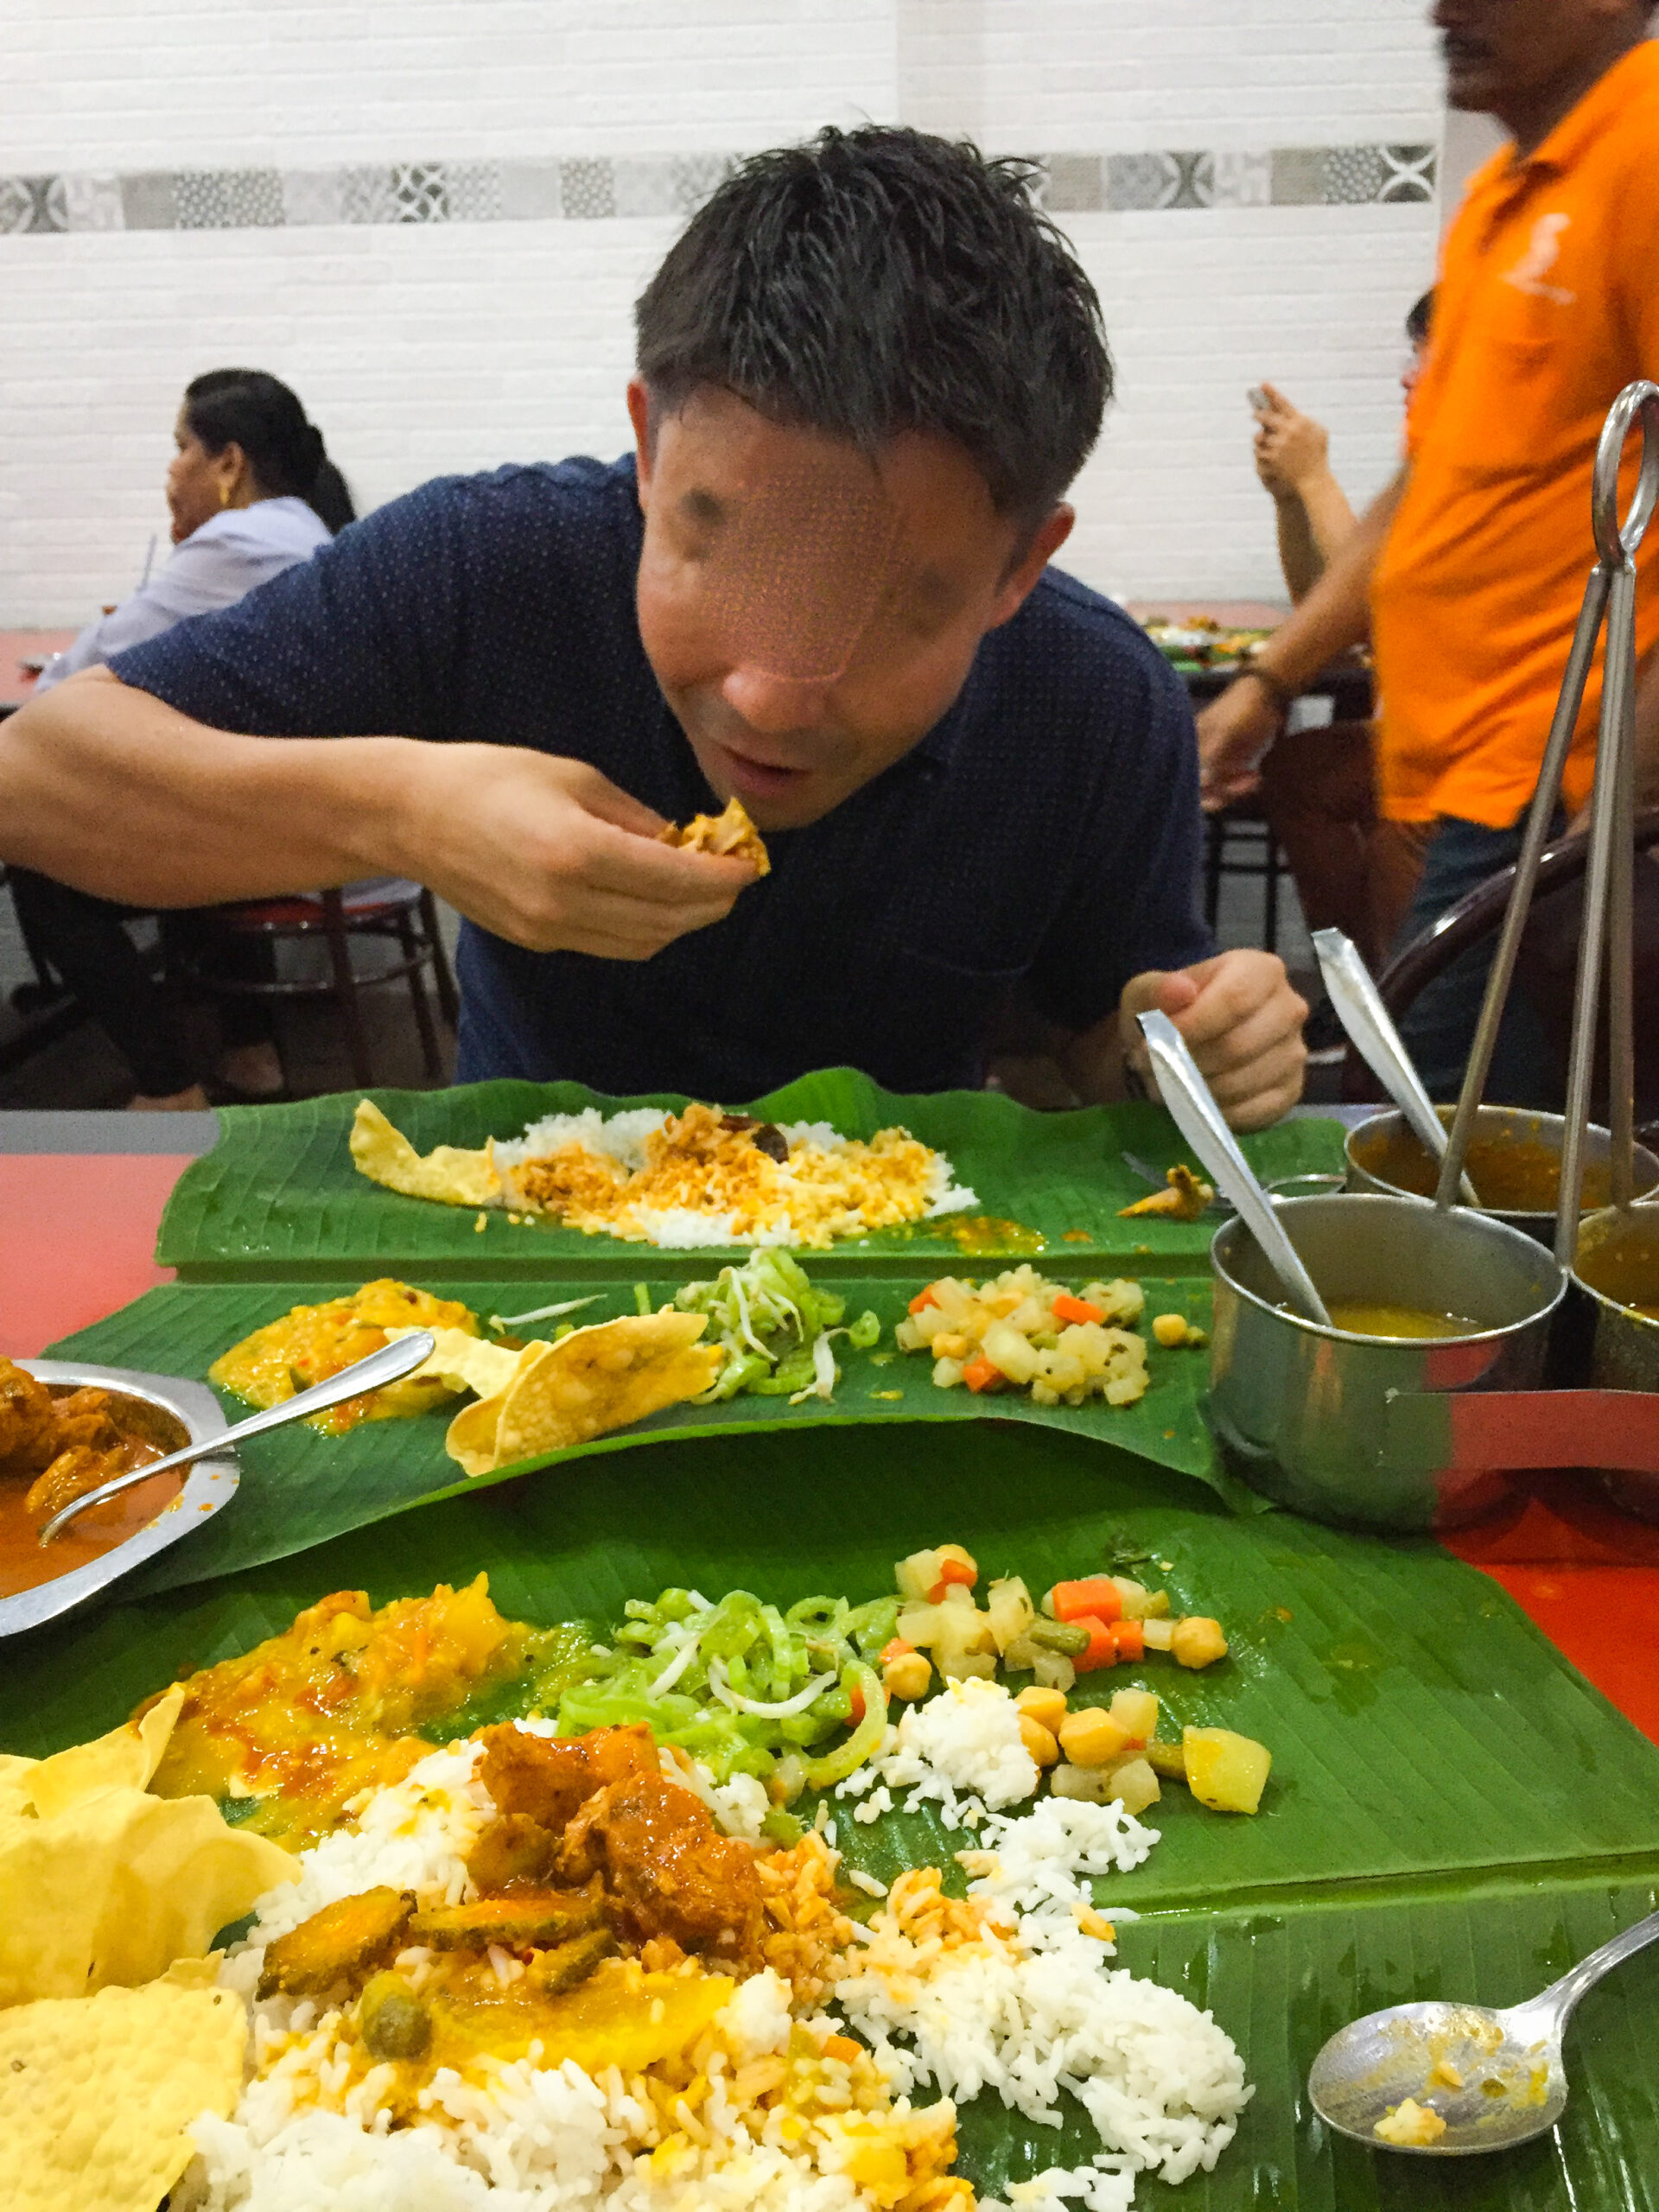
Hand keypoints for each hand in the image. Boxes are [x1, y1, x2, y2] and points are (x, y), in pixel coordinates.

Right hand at [397, 744, 757, 957]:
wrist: (411, 816)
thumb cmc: (490, 778)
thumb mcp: (574, 777)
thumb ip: (636, 818)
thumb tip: (685, 844)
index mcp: (578, 851)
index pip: (676, 881)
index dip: (723, 877)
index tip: (750, 863)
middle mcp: (566, 902)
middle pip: (669, 921)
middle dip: (712, 902)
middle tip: (733, 876)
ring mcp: (550, 929)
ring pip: (645, 942)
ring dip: (682, 921)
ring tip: (698, 888)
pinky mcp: (538, 941)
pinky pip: (611, 945)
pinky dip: (645, 928)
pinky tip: (652, 899)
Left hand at [1121, 950, 1307, 1130]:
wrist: (1182, 1045)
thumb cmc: (1168, 1012)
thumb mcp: (1148, 993)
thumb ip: (1159, 989)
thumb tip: (1180, 990)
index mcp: (1261, 971)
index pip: (1235, 999)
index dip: (1192, 1026)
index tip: (1153, 1044)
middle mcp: (1289, 1008)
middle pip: (1238, 1045)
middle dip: (1187, 1064)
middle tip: (1152, 1070)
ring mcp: (1295, 1052)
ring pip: (1242, 1082)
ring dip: (1195, 1091)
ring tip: (1166, 1085)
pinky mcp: (1291, 1091)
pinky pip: (1252, 1111)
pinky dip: (1215, 1112)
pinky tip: (1194, 1102)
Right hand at [1196, 680, 1282, 809]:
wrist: (1267, 695)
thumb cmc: (1242, 710)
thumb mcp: (1227, 732)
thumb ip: (1212, 757)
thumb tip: (1200, 782)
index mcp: (1193, 747)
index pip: (1187, 777)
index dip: (1200, 790)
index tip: (1218, 792)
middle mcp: (1203, 757)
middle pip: (1201, 788)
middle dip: (1220, 793)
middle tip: (1238, 789)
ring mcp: (1219, 761)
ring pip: (1219, 789)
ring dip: (1235, 790)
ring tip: (1252, 779)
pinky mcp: (1235, 763)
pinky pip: (1233, 783)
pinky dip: (1244, 785)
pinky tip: (1255, 777)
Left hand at [1252, 384, 1329, 498]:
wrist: (1314, 480)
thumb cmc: (1318, 456)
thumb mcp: (1319, 433)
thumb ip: (1306, 421)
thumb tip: (1292, 412)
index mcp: (1301, 422)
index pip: (1282, 403)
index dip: (1271, 393)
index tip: (1262, 385)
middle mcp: (1288, 431)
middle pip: (1267, 417)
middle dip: (1259, 414)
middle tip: (1255, 413)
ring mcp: (1279, 444)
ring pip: (1261, 435)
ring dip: (1262, 436)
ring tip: (1265, 438)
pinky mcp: (1272, 457)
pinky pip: (1260, 450)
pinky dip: (1263, 451)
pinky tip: (1268, 453)